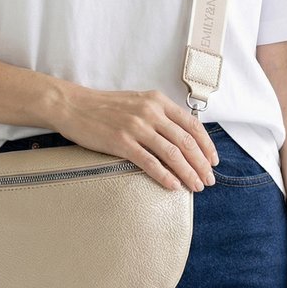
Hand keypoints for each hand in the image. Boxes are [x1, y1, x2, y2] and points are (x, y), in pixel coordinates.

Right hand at [56, 85, 218, 191]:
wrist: (73, 105)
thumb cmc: (104, 107)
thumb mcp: (138, 102)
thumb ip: (159, 115)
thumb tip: (181, 137)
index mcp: (157, 101)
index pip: (192, 124)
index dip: (207, 145)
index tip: (213, 161)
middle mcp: (150, 112)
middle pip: (186, 141)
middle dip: (201, 164)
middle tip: (209, 180)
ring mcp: (136, 127)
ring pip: (172, 153)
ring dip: (188, 173)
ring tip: (196, 186)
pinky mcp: (121, 142)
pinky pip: (150, 162)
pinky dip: (165, 176)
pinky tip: (173, 186)